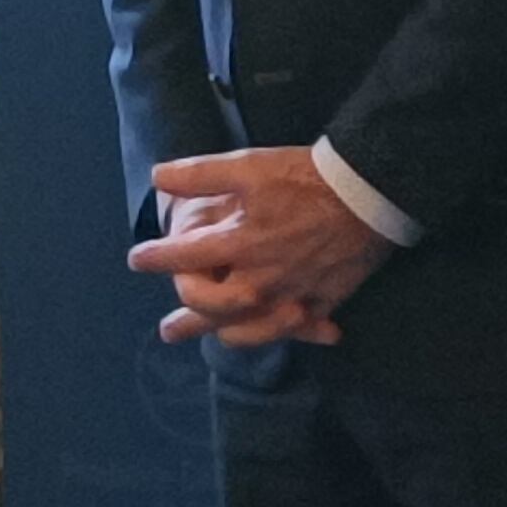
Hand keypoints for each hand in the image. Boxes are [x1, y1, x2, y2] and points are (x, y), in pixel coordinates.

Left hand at [128, 148, 393, 347]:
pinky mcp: (326, 301)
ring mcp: (295, 295)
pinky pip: (298, 329)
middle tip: (167, 329)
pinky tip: (275, 333)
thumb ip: (200, 175)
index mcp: (240, 244)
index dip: (157, 258)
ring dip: (228, 334)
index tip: (137, 260)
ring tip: (214, 340)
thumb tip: (158, 178)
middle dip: (188, 317)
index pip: (185, 257)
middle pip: (216, 308)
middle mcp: (263, 279)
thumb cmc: (305, 177)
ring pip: (254, 328)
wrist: (369, 195)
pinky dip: (283, 335)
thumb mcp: (249, 166)